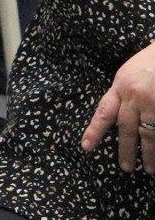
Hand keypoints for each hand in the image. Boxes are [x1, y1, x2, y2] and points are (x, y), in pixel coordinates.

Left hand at [82, 41, 154, 172]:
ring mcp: (154, 104)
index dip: (94, 130)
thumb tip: (113, 119)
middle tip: (126, 168)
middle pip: (128, 129)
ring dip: (150, 154)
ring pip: (150, 134)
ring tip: (150, 170)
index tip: (86, 147)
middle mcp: (136, 96)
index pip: (104, 112)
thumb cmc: (149, 63)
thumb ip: (120, 95)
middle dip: (126, 150)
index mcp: (121, 87)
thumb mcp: (126, 75)